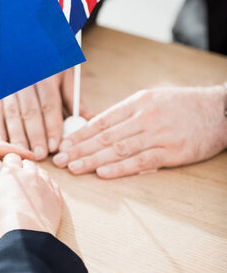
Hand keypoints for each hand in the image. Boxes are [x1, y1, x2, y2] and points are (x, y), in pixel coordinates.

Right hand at [0, 69, 92, 159]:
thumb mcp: (65, 75)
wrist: (28, 47)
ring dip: (17, 136)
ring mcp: (9, 86)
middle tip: (40, 154)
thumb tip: (88, 120)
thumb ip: (74, 99)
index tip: (55, 145)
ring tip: (25, 153)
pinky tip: (5, 145)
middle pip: (29, 111)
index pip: (49, 103)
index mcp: (44, 74)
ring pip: (11, 114)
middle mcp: (24, 79)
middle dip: (35, 135)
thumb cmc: (49, 64)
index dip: (52, 126)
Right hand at [0, 153, 61, 237]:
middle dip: (22, 168)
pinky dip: (47, 185)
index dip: (8, 162)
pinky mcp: (56, 195)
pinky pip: (53, 183)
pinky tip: (42, 193)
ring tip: (29, 188)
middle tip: (16, 180)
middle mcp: (30, 173)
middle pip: (27, 162)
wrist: (27, 236)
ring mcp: (45, 183)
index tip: (5, 169)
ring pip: (41, 172)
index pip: (12, 156)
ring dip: (35, 176)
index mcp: (12, 172)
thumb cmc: (4, 219)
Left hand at [53, 85, 226, 177]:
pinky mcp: (171, 152)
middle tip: (60, 159)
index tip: (64, 144)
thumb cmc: (182, 106)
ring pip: (118, 149)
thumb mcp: (152, 100)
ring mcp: (157, 134)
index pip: (102, 120)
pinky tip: (103, 173)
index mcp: (137, 102)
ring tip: (74, 168)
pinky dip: (120, 168)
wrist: (217, 110)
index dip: (80, 134)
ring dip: (93, 160)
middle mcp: (144, 117)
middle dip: (80, 148)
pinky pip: (141, 161)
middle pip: (105, 135)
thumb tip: (100, 127)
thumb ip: (127, 113)